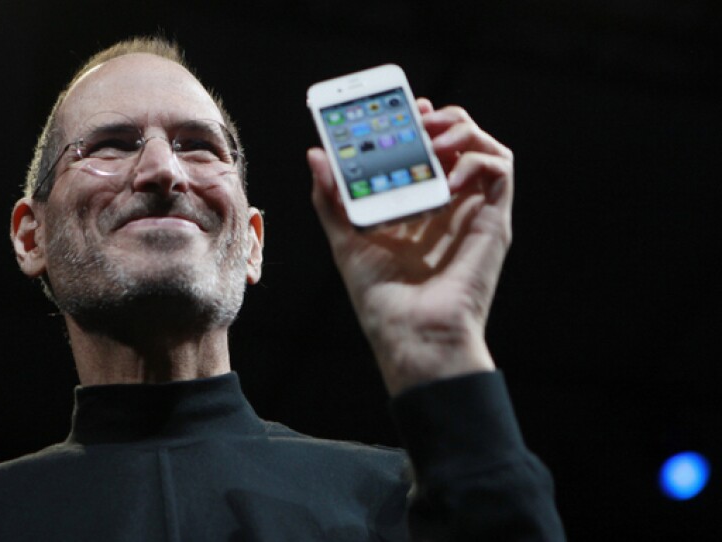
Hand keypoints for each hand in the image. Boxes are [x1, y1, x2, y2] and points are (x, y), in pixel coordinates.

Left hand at [307, 99, 513, 395]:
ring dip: (461, 130)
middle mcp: (450, 204)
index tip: (406, 106)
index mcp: (419, 206)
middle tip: (418, 117)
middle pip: (459, 140)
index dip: (422, 121)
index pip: (428, 149)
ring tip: (433, 140)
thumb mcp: (346, 239)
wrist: (411, 335)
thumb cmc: (381, 299)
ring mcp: (473, 211)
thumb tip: (316, 155)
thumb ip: (333, 198)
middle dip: (442, 118)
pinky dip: (477, 158)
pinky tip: (449, 176)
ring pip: (486, 146)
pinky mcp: (494, 220)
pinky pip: (499, 169)